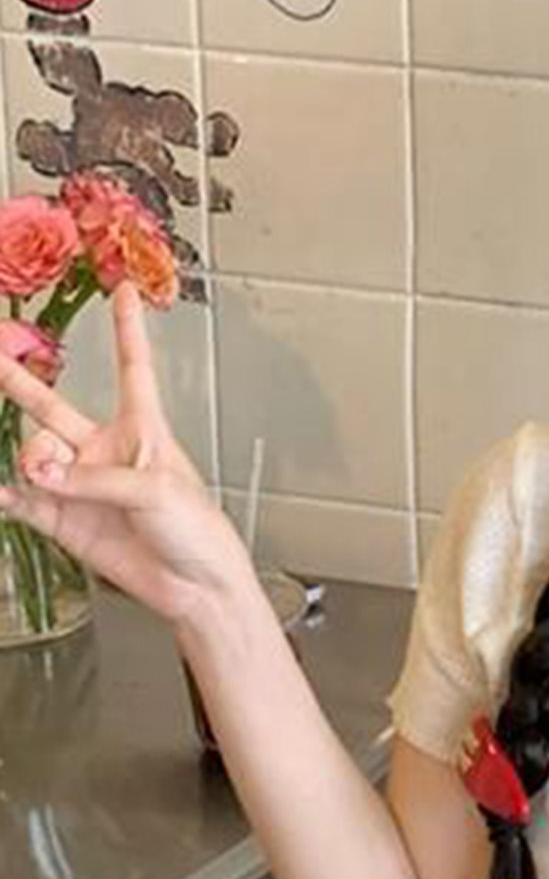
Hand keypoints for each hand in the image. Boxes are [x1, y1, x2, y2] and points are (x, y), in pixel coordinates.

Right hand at [0, 280, 251, 627]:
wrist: (197, 588)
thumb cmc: (198, 533)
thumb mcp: (157, 491)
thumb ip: (95, 479)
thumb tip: (42, 475)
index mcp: (144, 432)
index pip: (132, 370)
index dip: (128, 331)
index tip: (125, 291)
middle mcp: (106, 452)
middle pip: (51, 407)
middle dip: (17, 382)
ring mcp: (81, 485)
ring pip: (35, 455)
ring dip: (35, 463)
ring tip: (48, 479)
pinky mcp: (64, 520)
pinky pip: (23, 499)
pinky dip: (8, 495)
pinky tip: (4, 494)